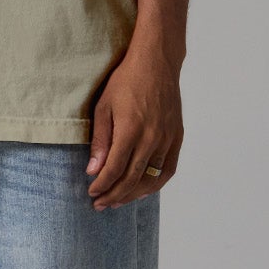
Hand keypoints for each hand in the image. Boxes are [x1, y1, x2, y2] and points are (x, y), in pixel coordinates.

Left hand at [85, 46, 181, 208]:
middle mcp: (151, 139)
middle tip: (100, 205)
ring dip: (133, 195)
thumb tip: (93, 170)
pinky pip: (168, 170)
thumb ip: (100, 141)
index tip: (92, 193)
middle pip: (131, 179)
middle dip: (113, 196)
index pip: (114, 170)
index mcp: (130, 131)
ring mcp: (167, 140)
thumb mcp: (104, 107)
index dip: (102, 186)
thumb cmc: (126, 81)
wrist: (157, 63)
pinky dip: (155, 185)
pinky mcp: (176, 138)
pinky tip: (142, 190)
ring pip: (151, 179)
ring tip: (118, 202)